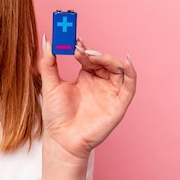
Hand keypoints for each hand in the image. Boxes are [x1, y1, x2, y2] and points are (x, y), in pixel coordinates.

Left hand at [39, 36, 136, 160]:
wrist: (62, 139)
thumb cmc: (56, 115)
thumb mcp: (50, 84)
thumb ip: (48, 62)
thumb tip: (47, 39)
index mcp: (85, 77)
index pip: (89, 56)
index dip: (83, 48)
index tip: (73, 41)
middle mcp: (100, 83)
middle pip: (104, 60)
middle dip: (93, 52)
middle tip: (79, 49)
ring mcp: (110, 93)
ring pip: (117, 68)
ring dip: (106, 58)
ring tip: (91, 56)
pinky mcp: (119, 104)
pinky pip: (130, 85)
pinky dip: (131, 71)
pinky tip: (126, 61)